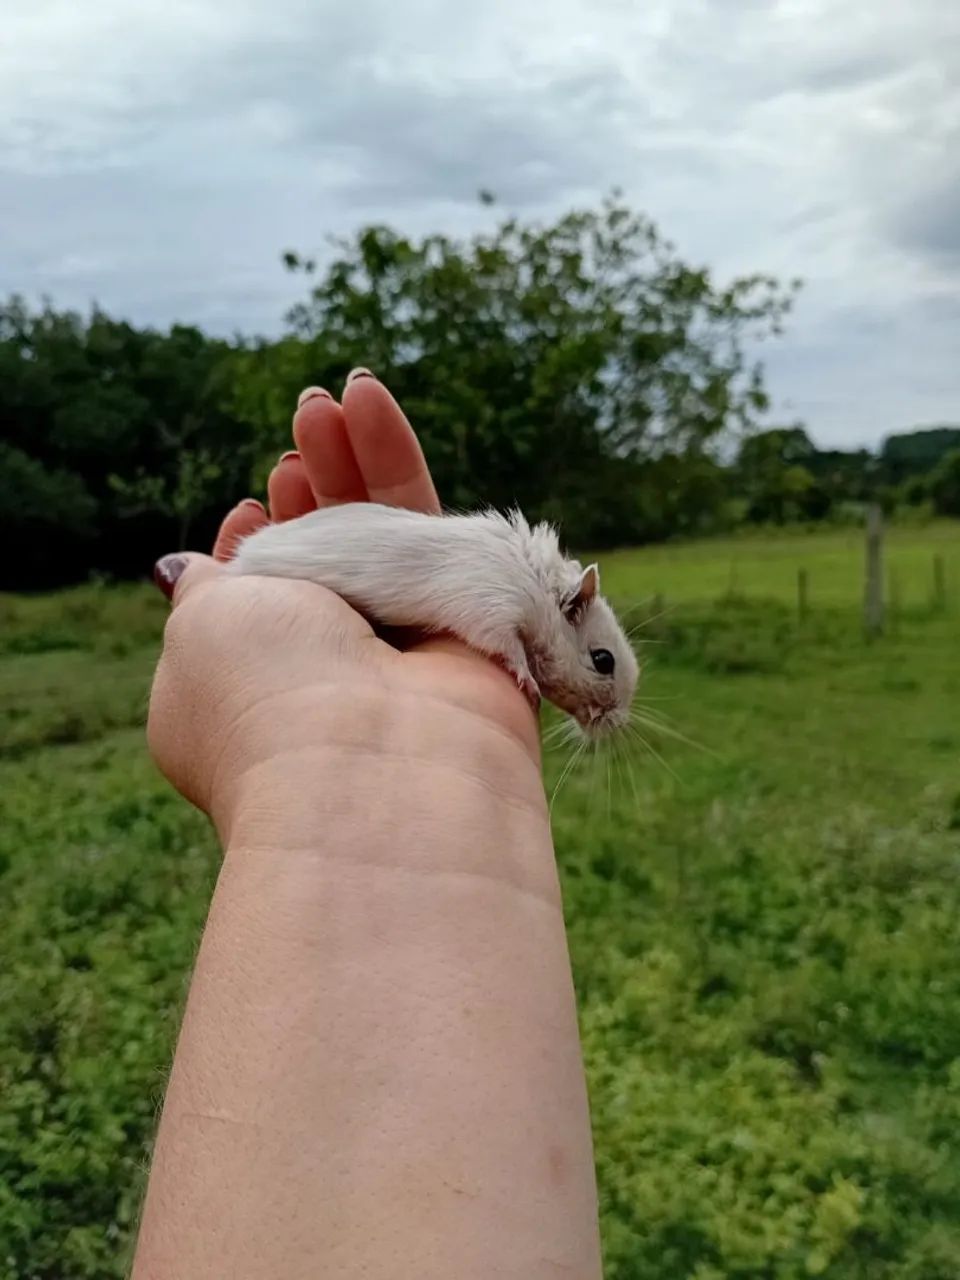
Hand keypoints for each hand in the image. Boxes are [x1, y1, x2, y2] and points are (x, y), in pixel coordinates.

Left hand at [147, 371, 540, 830]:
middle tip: (303, 419)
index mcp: (259, 688)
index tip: (248, 505)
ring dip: (349, 459)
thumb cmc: (266, 697)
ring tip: (327, 395)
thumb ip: (203, 587)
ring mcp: (401, 644)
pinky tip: (366, 399)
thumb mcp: (200, 629)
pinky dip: (394, 457)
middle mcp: (335, 668)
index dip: (255, 544)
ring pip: (381, 532)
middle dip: (311, 484)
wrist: (376, 761)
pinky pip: (433, 523)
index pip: (265, 604)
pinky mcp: (464, 617)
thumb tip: (177, 568)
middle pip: (328, 553)